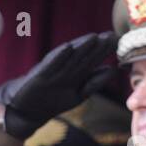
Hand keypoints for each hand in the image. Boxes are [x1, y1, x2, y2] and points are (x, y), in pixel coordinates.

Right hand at [0, 32, 117, 139]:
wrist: (28, 110)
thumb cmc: (54, 100)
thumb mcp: (79, 93)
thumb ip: (94, 81)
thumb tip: (112, 69)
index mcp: (75, 73)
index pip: (92, 60)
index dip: (104, 51)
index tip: (118, 41)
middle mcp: (64, 69)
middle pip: (84, 56)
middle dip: (98, 46)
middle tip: (112, 34)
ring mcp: (53, 71)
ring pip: (70, 58)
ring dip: (82, 47)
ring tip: (94, 37)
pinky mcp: (40, 76)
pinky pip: (51, 65)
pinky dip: (59, 56)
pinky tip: (68, 47)